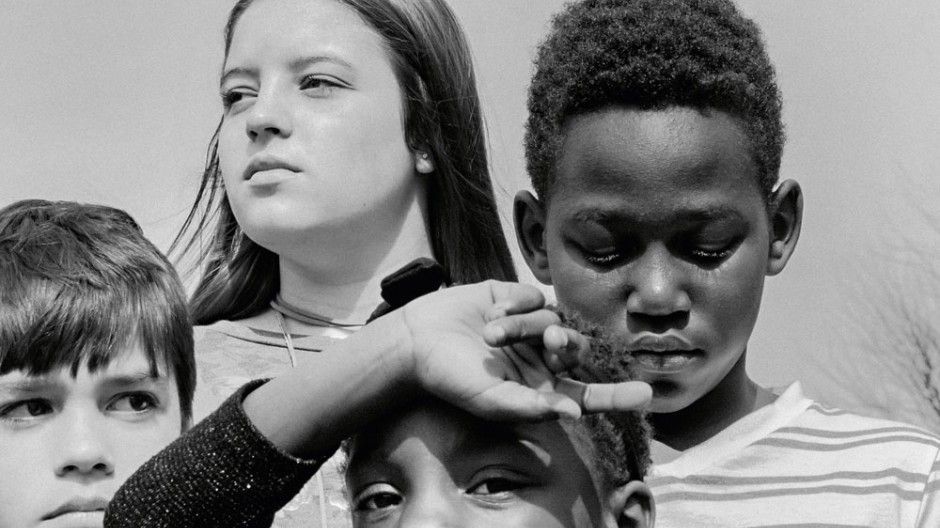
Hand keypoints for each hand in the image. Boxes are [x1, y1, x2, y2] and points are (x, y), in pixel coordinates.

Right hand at [400, 281, 650, 420]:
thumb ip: (531, 406)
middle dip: (570, 344)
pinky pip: (535, 296)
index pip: (586, 393)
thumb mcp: (490, 399)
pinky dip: (516, 303)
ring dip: (526, 325)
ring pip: (554, 319)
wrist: (415, 339)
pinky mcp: (515, 298)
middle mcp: (538, 358)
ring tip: (491, 334)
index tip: (647, 394)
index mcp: (538, 388)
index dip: (616, 394)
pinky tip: (492, 310)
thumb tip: (573, 412)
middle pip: (578, 349)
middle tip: (552, 342)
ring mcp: (528, 327)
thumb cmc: (449, 378)